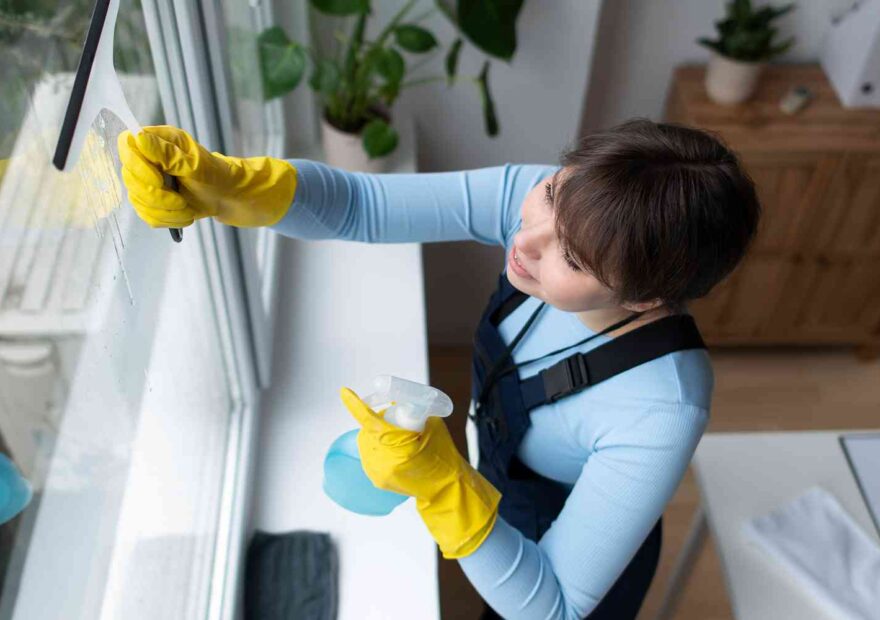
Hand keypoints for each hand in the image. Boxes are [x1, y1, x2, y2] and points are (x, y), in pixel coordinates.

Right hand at [117, 125, 296, 228]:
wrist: (233, 198)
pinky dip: (167, 221)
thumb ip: (167, 154)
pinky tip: (184, 215)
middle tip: (181, 203)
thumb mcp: (197, 165)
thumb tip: (138, 137)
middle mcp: (151, 158)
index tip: (159, 179)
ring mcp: (150, 180)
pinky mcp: (154, 201)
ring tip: (187, 210)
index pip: (127, 145)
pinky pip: (147, 216)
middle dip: (157, 196)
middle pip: (130, 178)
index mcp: (160, 140)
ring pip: (138, 200)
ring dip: (165, 212)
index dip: (137, 166)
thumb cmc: (219, 176)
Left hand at [340, 387, 500, 558]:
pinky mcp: (376, 479)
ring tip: (398, 440)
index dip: (355, 405)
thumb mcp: (433, 426)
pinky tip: (394, 450)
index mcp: (399, 446)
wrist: (445, 488)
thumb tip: (397, 405)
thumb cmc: (443, 456)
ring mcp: (378, 472)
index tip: (344, 391)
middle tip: (395, 422)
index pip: (370, 421)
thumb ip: (413, 413)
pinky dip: (378, 448)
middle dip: (377, 422)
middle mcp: (383, 461)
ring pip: (367, 442)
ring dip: (377, 436)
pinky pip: (369, 455)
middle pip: (368, 430)